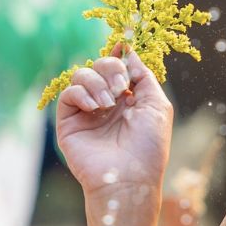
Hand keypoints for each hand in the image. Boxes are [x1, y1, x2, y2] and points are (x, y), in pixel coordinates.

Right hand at [55, 48, 173, 194]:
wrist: (130, 178)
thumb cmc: (149, 147)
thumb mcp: (158, 105)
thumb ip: (144, 76)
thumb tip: (129, 52)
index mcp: (129, 99)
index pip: (119, 66)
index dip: (120, 55)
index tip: (123, 46)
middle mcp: (107, 103)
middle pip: (100, 65)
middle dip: (111, 67)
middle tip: (122, 87)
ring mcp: (87, 112)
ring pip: (82, 75)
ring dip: (97, 82)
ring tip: (108, 104)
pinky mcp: (69, 122)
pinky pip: (68, 93)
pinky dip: (81, 93)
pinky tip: (95, 107)